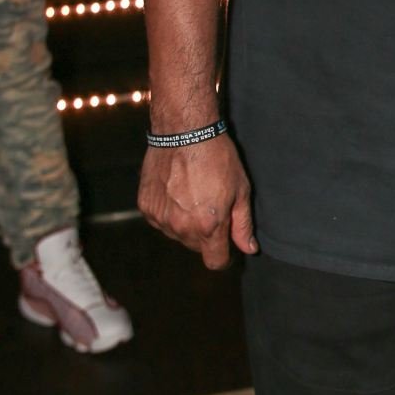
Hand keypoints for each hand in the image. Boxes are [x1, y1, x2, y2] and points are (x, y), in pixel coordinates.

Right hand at [138, 136, 257, 269]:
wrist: (184, 132)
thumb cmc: (218, 158)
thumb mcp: (241, 190)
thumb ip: (243, 225)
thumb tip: (249, 249)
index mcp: (208, 226)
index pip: (215, 262)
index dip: (224, 256)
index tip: (227, 245)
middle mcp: (181, 227)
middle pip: (196, 247)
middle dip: (207, 235)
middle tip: (212, 207)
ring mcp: (161, 217)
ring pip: (177, 234)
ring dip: (186, 224)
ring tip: (194, 195)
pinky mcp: (146, 206)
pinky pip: (160, 220)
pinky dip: (169, 212)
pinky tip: (177, 191)